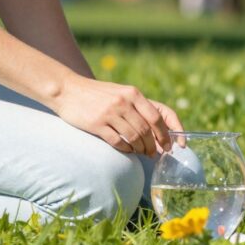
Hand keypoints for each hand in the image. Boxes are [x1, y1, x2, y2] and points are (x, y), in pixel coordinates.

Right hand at [53, 75, 182, 155]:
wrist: (68, 90)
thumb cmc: (98, 94)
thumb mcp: (121, 93)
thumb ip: (138, 108)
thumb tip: (158, 130)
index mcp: (133, 93)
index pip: (159, 115)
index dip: (170, 132)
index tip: (175, 145)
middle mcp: (124, 102)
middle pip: (148, 130)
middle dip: (155, 145)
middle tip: (155, 154)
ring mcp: (110, 113)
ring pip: (135, 138)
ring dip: (141, 149)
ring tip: (142, 153)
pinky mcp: (97, 124)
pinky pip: (118, 142)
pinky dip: (126, 149)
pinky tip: (127, 150)